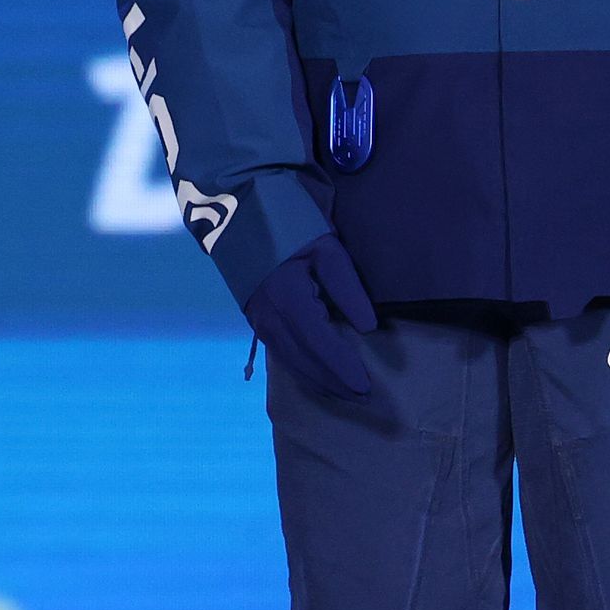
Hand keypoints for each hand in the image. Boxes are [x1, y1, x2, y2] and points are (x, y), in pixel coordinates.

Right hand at [244, 232, 378, 398]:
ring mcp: (259, 322)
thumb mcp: (325, 246)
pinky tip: (318, 374)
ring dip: (319, 380)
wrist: (241, 211)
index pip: (321, 344)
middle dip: (334, 383)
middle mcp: (270, 318)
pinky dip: (303, 369)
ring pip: (292, 362)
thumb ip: (347, 286)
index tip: (366, 386)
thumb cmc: (290, 223)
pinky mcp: (256, 319)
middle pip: (305, 361)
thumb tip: (368, 327)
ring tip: (346, 393)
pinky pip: (282, 354)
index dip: (343, 368)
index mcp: (289, 299)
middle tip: (363, 398)